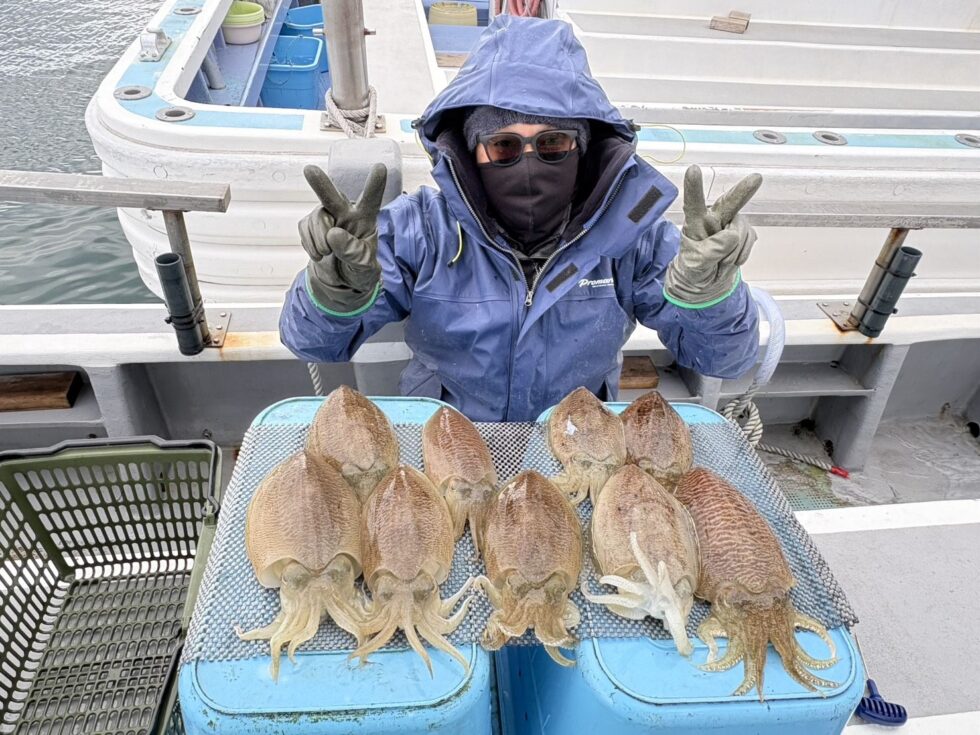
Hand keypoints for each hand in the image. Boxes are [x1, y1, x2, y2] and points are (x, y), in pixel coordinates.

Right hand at [300, 163, 386, 308]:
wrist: (341, 279)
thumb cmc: (359, 269)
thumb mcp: (363, 267)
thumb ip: (353, 252)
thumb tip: (333, 234)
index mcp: (366, 220)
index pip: (371, 201)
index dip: (375, 185)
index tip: (380, 167)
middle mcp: (346, 213)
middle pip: (333, 197)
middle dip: (321, 185)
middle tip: (309, 170)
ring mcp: (327, 217)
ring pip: (317, 218)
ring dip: (319, 239)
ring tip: (327, 253)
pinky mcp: (310, 224)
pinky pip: (305, 228)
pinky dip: (310, 245)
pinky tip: (320, 253)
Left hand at [665, 165, 761, 305]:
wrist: (706, 282)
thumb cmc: (694, 269)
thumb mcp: (695, 265)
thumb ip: (710, 251)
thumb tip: (731, 235)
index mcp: (695, 223)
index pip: (693, 204)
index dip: (694, 187)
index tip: (693, 169)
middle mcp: (714, 218)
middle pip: (729, 203)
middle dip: (742, 191)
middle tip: (756, 178)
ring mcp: (730, 224)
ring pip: (741, 232)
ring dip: (734, 251)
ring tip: (720, 262)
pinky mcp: (743, 232)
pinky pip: (749, 240)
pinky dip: (742, 254)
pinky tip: (731, 259)